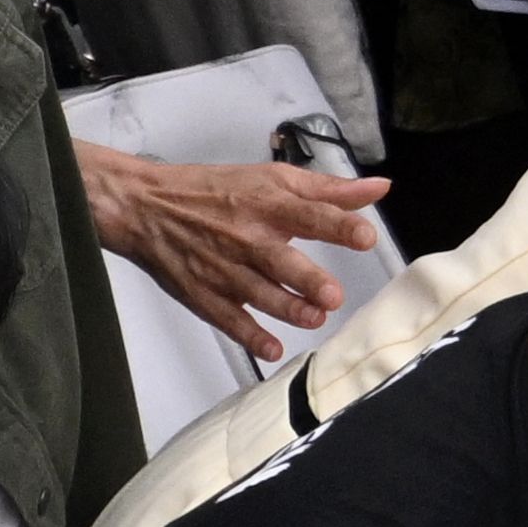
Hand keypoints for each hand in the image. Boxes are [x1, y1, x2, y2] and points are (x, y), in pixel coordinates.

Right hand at [77, 143, 392, 363]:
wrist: (147, 207)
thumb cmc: (218, 190)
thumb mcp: (274, 178)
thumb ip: (329, 189)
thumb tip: (380, 189)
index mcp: (268, 203)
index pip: (310, 214)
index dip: (339, 225)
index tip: (365, 237)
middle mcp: (247, 237)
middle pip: (281, 260)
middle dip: (307, 279)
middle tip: (333, 295)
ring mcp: (223, 269)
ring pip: (259, 294)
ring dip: (287, 309)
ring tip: (315, 318)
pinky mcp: (203, 294)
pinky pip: (229, 319)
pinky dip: (250, 335)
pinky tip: (273, 348)